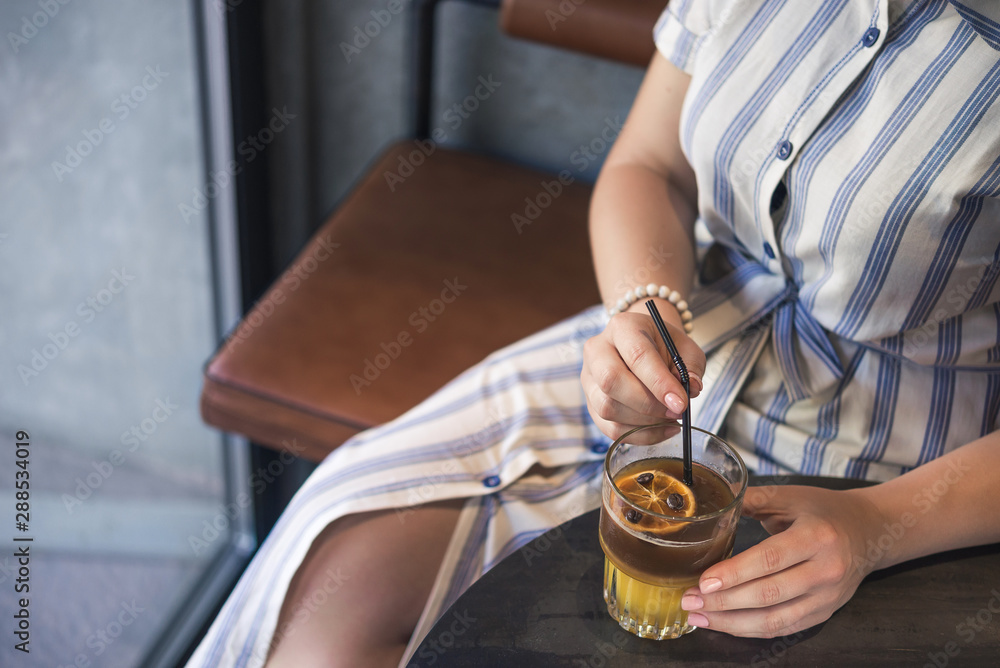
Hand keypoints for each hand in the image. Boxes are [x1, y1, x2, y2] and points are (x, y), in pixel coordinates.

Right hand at [581, 300, 704, 441]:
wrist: (645, 346)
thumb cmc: (664, 346)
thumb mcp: (685, 348)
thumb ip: (691, 367)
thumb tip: (691, 389)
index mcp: (622, 327)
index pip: (637, 355)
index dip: (659, 382)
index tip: (681, 403)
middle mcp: (597, 350)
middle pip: (611, 381)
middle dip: (647, 404)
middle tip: (676, 411)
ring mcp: (588, 377)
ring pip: (607, 407)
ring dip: (643, 422)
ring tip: (670, 418)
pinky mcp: (590, 402)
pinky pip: (609, 427)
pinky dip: (638, 435)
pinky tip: (660, 429)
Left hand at [680, 485, 883, 637]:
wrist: (870, 531)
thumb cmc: (823, 510)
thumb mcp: (790, 496)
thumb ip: (749, 500)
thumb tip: (709, 505)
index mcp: (816, 536)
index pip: (770, 559)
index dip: (735, 574)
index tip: (703, 581)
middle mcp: (825, 570)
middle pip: (769, 594)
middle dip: (724, 602)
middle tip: (690, 600)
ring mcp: (827, 597)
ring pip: (775, 620)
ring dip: (732, 622)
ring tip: (699, 617)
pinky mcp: (825, 613)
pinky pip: (784, 628)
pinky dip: (751, 630)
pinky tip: (725, 624)